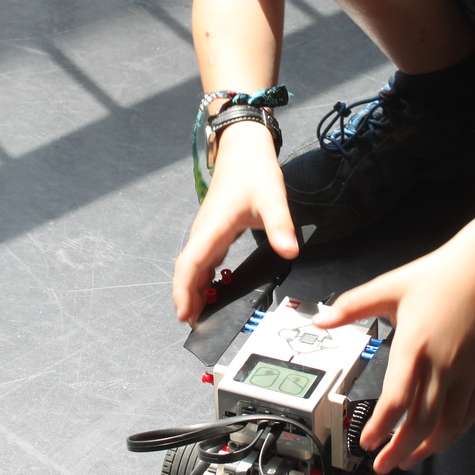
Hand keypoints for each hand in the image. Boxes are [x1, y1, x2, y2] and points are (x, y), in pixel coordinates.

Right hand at [172, 121, 300, 323]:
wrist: (243, 149)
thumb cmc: (254, 171)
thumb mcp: (272, 198)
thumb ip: (280, 227)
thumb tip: (290, 252)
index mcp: (213, 226)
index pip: (191, 263)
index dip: (184, 290)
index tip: (184, 313)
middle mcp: (204, 231)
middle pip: (187, 270)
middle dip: (185, 297)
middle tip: (193, 325)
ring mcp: (206, 232)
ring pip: (193, 266)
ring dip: (192, 289)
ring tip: (199, 315)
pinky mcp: (213, 231)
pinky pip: (202, 260)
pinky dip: (202, 278)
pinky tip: (210, 291)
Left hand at [314, 238, 474, 474]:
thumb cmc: (438, 275)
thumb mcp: (389, 286)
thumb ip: (351, 306)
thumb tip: (319, 319)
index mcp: (414, 347)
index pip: (395, 401)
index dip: (380, 428)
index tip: (366, 443)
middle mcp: (442, 365)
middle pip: (421, 422)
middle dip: (399, 449)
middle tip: (382, 465)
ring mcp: (467, 372)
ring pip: (448, 425)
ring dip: (427, 448)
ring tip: (409, 459)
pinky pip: (471, 413)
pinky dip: (454, 433)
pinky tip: (440, 440)